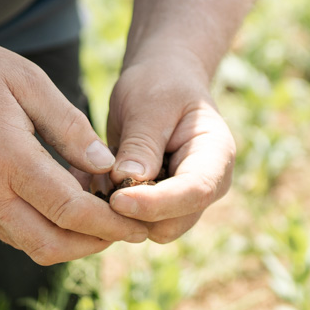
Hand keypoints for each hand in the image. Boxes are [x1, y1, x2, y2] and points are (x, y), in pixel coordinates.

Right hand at [0, 22, 150, 264]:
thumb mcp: (26, 80)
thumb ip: (69, 125)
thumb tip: (106, 165)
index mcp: (6, 160)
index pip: (69, 210)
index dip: (110, 223)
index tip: (139, 223)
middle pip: (50, 244)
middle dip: (94, 245)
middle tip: (128, 230)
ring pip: (29, 244)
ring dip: (69, 240)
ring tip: (102, 217)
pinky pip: (10, 230)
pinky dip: (43, 227)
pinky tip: (64, 203)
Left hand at [101, 47, 234, 243]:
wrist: (161, 82)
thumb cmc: (160, 84)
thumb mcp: (149, 104)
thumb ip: (141, 143)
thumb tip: (127, 182)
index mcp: (216, 157)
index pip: (194, 192)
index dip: (156, 203)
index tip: (117, 200)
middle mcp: (206, 187)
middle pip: (171, 222)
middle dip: (132, 211)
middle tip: (97, 178)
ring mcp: (183, 201)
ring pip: (147, 228)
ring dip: (117, 209)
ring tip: (97, 169)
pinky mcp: (159, 206)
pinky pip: (131, 221)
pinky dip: (109, 205)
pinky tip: (93, 176)